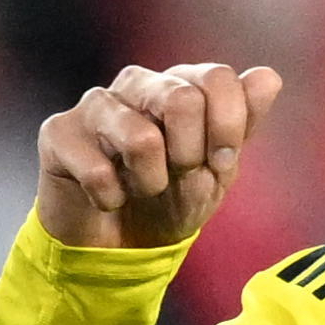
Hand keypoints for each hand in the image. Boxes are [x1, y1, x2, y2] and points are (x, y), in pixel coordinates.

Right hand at [37, 64, 283, 250]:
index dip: (228, 129)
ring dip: (150, 183)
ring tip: (141, 188)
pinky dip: (112, 199)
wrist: (118, 246)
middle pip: (182, 99)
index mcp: (181, 83)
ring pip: (140, 138)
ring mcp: (96, 104)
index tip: (222, 163)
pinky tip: (107, 198)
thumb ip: (241, 123)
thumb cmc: (170, 200)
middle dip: (189, 156)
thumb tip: (266, 77)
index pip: (218, 78)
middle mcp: (139, 83)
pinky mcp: (58, 132)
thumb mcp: (216, 170)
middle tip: (177, 175)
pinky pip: (98, 172)